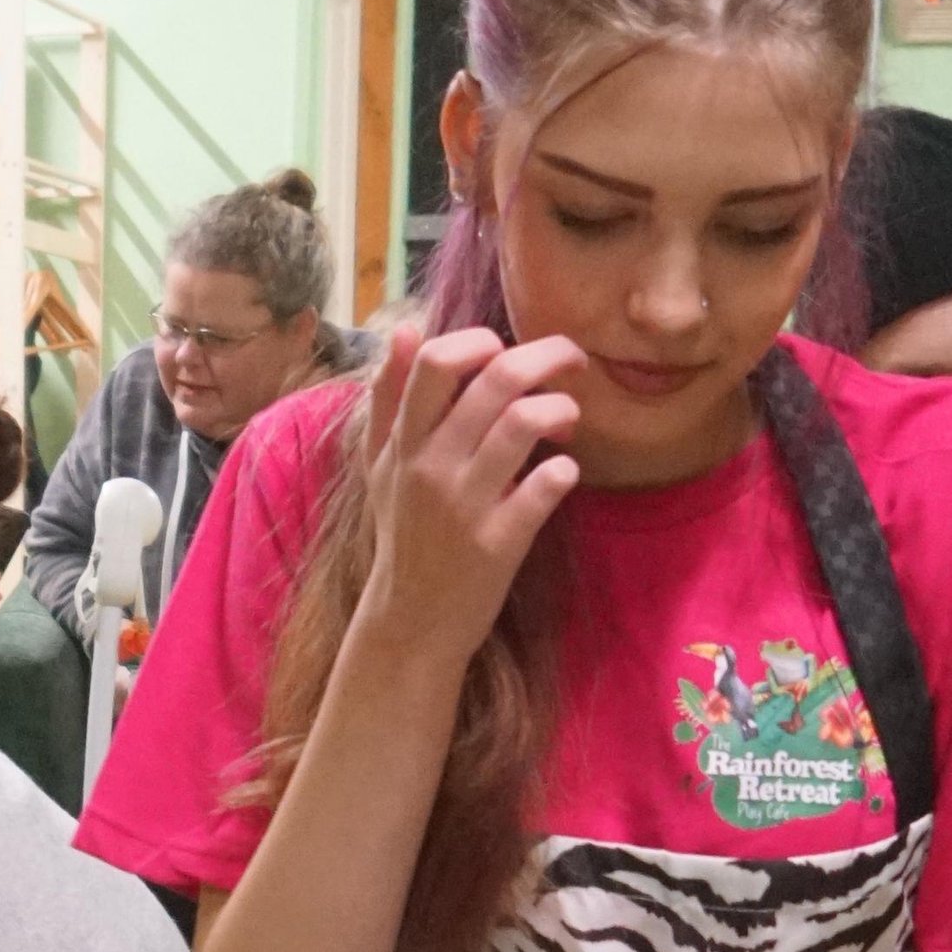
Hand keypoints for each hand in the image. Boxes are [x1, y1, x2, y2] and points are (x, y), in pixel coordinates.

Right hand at [355, 319, 583, 672]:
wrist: (410, 622)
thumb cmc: (403, 535)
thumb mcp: (380, 465)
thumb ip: (389, 397)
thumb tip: (407, 329)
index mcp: (404, 441)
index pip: (439, 361)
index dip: (482, 341)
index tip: (504, 352)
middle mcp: (431, 466)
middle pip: (497, 379)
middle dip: (548, 356)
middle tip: (571, 362)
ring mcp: (465, 504)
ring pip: (526, 422)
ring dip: (562, 409)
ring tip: (567, 422)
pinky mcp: (498, 542)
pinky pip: (547, 485)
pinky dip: (565, 469)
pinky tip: (562, 473)